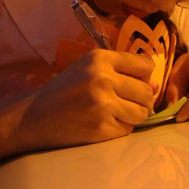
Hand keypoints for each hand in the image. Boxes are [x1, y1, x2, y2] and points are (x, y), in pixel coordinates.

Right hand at [14, 49, 155, 150]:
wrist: (32, 117)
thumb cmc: (65, 90)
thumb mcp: (90, 69)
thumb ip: (123, 72)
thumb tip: (156, 84)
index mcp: (100, 58)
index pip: (145, 65)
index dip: (145, 76)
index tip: (135, 83)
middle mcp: (102, 78)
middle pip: (147, 92)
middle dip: (141, 100)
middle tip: (125, 102)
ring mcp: (102, 104)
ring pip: (142, 112)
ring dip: (134, 116)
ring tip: (116, 113)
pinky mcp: (101, 127)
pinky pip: (128, 129)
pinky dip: (121, 129)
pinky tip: (104, 123)